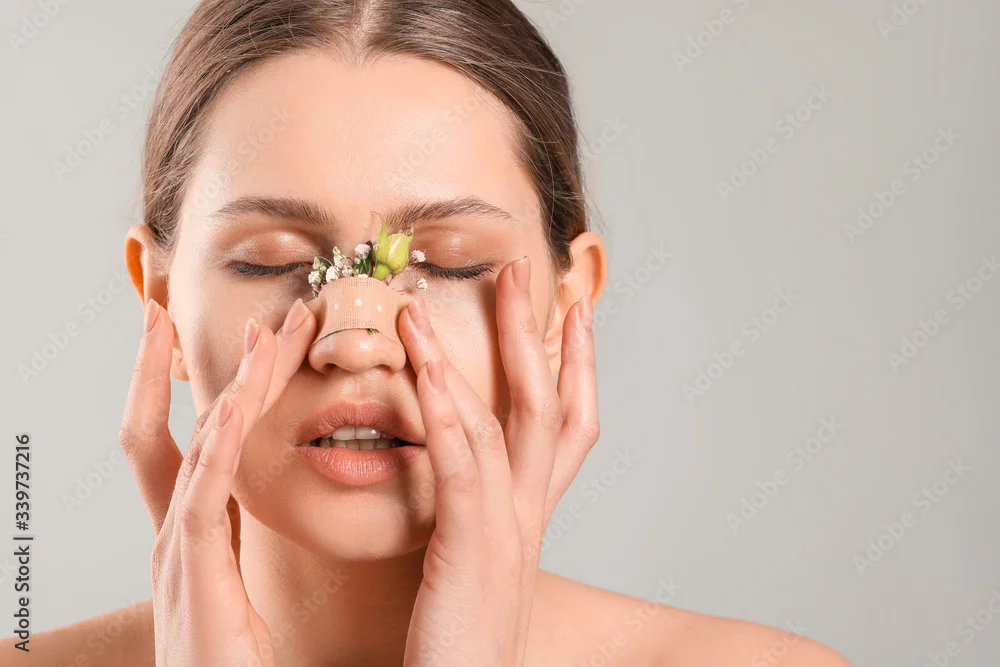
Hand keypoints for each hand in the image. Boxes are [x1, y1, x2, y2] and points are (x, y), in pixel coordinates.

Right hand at [119, 298, 315, 665]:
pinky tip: (238, 403)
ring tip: (250, 332)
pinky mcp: (193, 575)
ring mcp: (177, 553)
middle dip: (176, 365)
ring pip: (195, 448)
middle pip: (179, 430)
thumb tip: (241, 501)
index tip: (238, 340)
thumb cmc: (232, 664)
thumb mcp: (231, 585)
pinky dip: (220, 443)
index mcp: (192, 533)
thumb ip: (230, 540)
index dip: (208, 387)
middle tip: (177, 306)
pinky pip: (204, 496)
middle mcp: (176, 533)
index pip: (193, 441)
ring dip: (225, 386)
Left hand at [397, 255, 598, 665]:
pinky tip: (427, 361)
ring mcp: (510, 533)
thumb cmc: (453, 651)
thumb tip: (458, 491)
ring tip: (471, 289)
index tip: (568, 315)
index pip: (564, 429)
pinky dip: (449, 406)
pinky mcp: (475, 550)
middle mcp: (529, 519)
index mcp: (526, 522)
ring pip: (510, 419)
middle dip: (544, 334)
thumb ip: (468, 525)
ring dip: (491, 348)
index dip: (574, 367)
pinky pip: (464, 463)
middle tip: (529, 269)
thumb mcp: (468, 575)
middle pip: (552, 405)